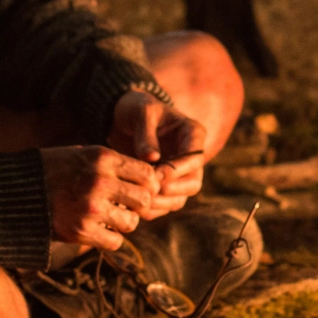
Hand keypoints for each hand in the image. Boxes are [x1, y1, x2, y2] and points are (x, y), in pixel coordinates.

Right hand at [42, 145, 162, 250]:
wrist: (15, 191)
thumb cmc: (49, 170)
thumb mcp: (80, 153)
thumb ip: (110, 163)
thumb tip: (143, 175)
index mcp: (102, 157)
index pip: (147, 173)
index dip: (149, 185)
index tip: (141, 190)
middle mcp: (101, 181)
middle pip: (144, 199)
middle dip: (139, 206)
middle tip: (128, 207)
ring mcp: (91, 207)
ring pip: (132, 223)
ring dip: (124, 223)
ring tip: (111, 219)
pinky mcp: (81, 230)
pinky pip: (115, 241)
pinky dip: (110, 239)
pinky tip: (100, 231)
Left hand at [107, 90, 204, 214]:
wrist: (122, 118)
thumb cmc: (135, 109)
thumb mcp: (141, 112)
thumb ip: (146, 133)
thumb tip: (152, 158)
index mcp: (193, 134)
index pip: (195, 158)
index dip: (177, 169)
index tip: (155, 174)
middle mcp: (191, 157)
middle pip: (193, 183)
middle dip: (171, 190)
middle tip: (148, 190)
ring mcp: (180, 174)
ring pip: (180, 198)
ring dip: (161, 203)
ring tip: (139, 200)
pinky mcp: (166, 186)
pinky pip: (164, 204)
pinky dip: (152, 209)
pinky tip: (134, 206)